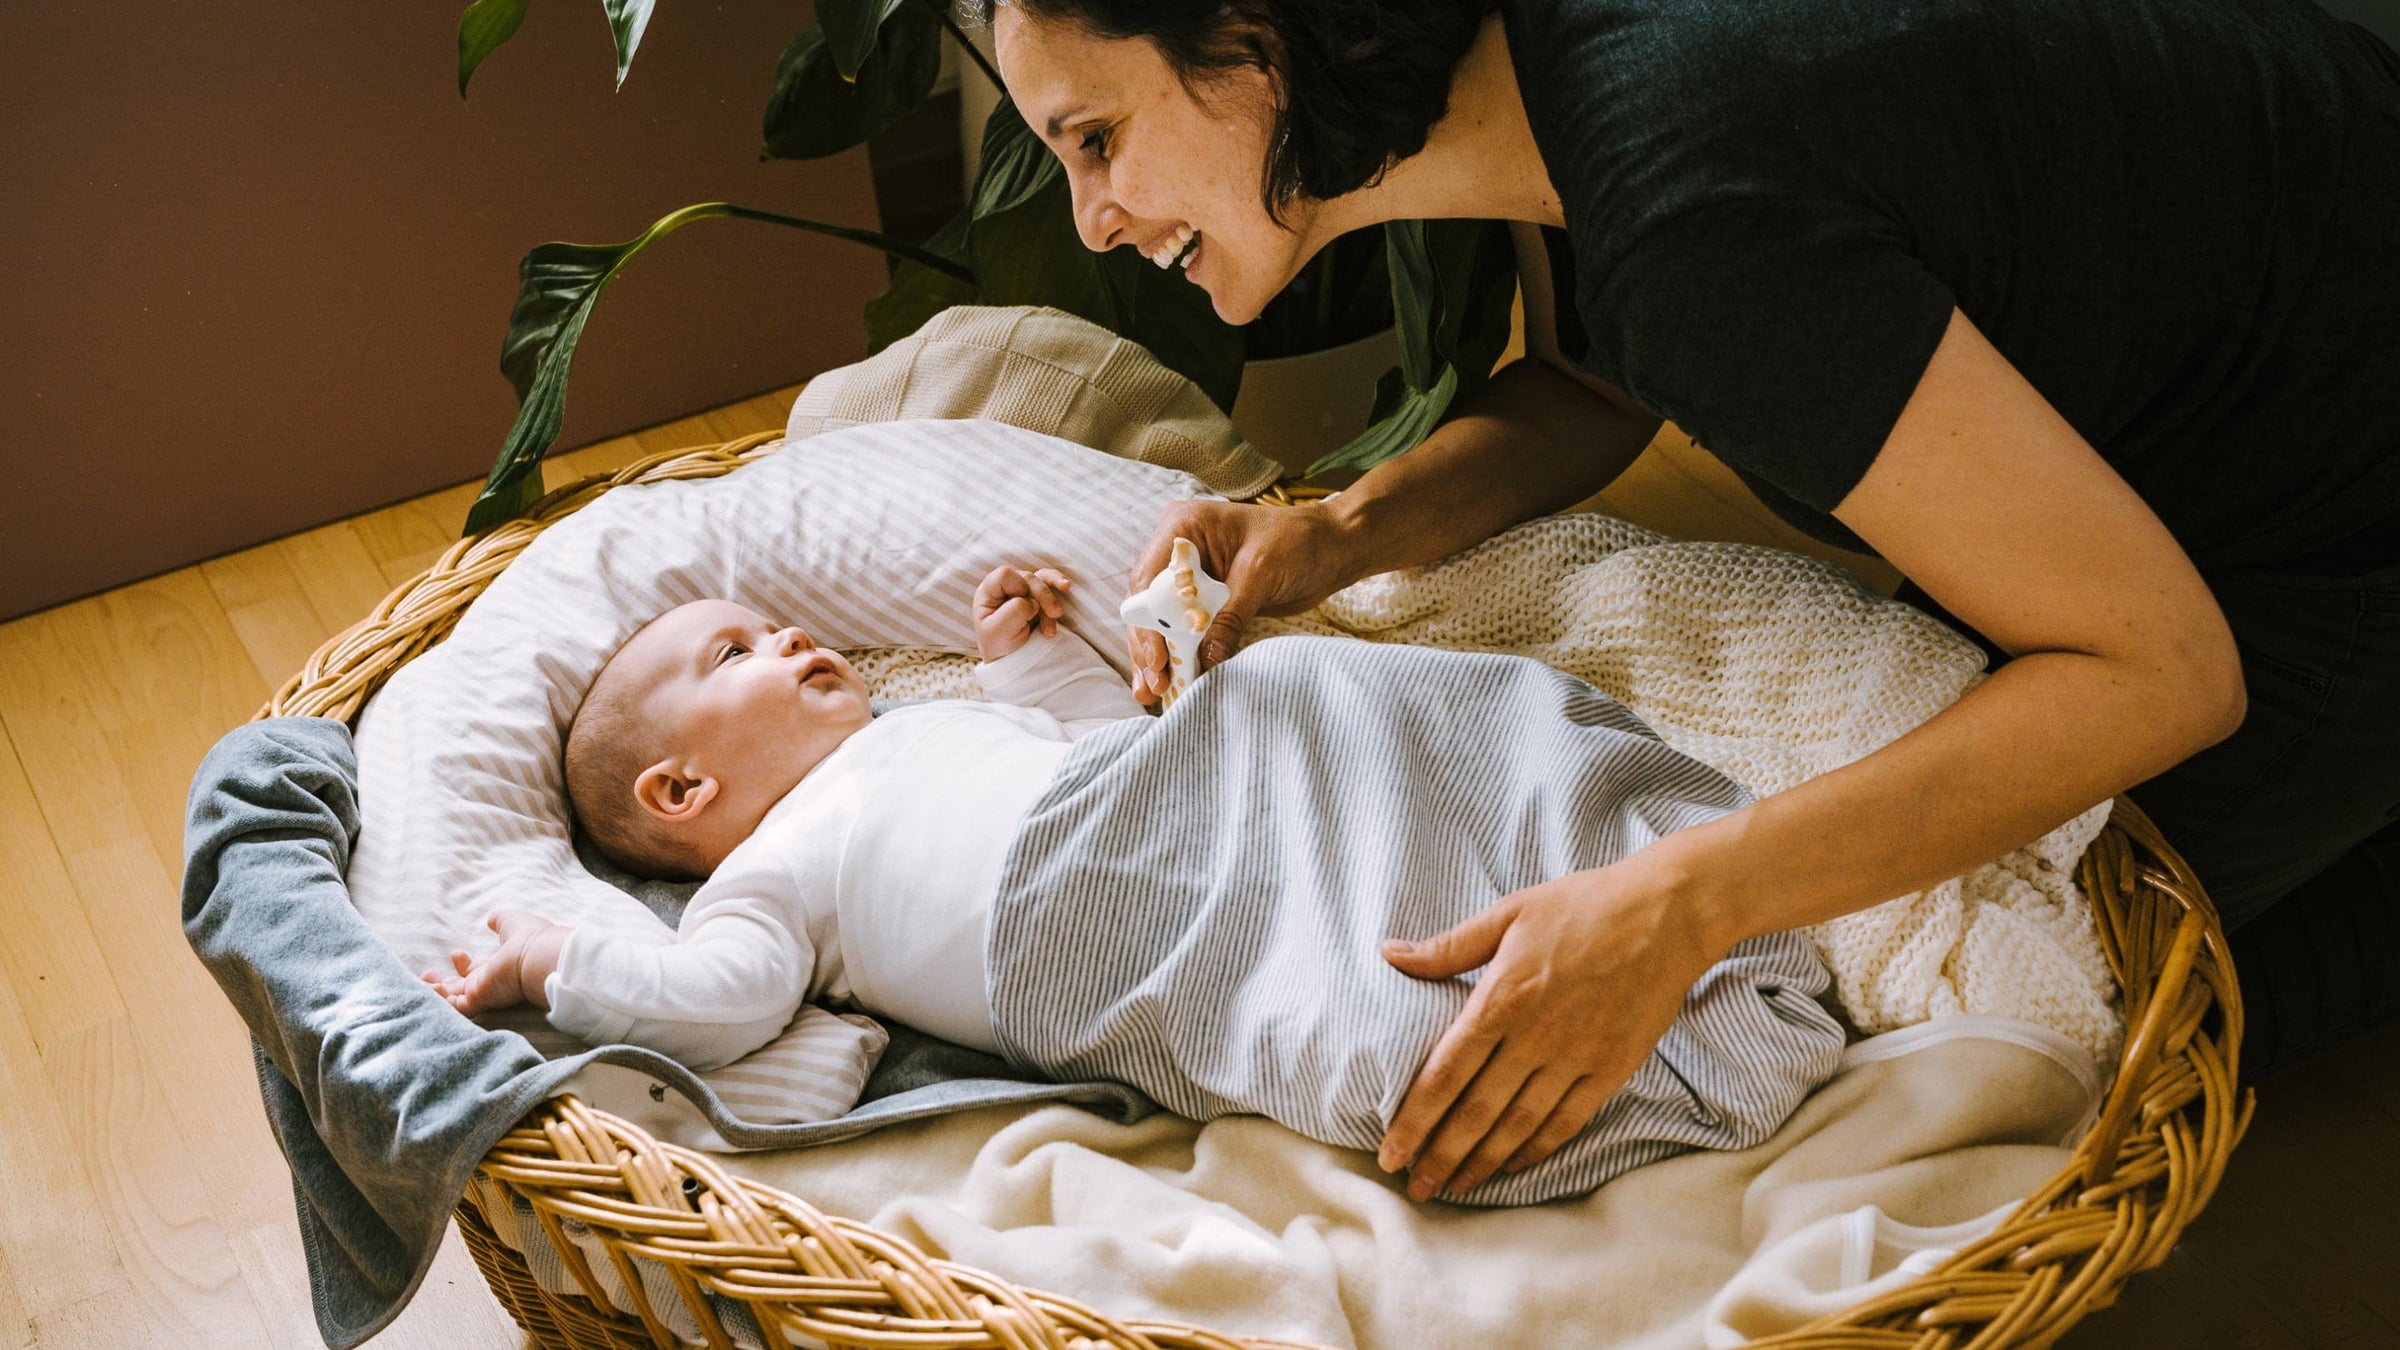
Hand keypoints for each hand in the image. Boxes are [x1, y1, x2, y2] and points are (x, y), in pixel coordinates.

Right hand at [422, 911, 568, 1016]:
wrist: (536, 956)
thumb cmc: (529, 937)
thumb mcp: (512, 922)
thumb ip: (500, 921)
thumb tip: (490, 919)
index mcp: (497, 966)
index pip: (476, 970)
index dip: (462, 964)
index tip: (455, 953)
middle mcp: (488, 982)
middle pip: (460, 987)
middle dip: (442, 982)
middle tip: (425, 975)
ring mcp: (483, 993)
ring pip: (453, 999)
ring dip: (436, 992)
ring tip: (419, 983)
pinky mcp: (478, 1000)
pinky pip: (454, 1006)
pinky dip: (440, 1001)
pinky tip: (428, 990)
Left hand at [974, 565, 1073, 661]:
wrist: (1015, 662)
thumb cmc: (1000, 646)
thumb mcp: (999, 631)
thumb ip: (1013, 611)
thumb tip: (1032, 602)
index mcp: (989, 593)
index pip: (1005, 575)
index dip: (1018, 588)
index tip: (1021, 608)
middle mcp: (1005, 588)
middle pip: (1027, 577)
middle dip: (1041, 595)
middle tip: (1054, 615)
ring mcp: (1021, 591)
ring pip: (1040, 578)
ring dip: (1051, 596)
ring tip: (1057, 613)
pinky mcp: (1037, 596)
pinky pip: (1049, 582)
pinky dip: (1058, 585)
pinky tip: (1066, 587)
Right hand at [1125, 500, 1358, 704]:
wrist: (1333, 548)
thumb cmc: (1298, 542)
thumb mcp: (1259, 575)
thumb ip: (1229, 616)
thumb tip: (1206, 659)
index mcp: (1183, 528)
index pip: (1150, 579)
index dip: (1148, 621)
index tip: (1158, 656)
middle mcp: (1179, 553)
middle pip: (1148, 606)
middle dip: (1149, 646)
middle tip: (1156, 684)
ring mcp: (1191, 579)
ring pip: (1160, 623)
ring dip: (1158, 658)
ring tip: (1154, 693)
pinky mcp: (1206, 602)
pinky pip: (1184, 631)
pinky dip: (1180, 656)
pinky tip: (1173, 683)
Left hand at [1376, 851, 1724, 1199]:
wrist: (1666, 915)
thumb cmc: (1582, 906)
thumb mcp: (1508, 914)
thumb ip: (1448, 947)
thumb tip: (1390, 953)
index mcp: (1501, 999)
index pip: (1444, 1074)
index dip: (1414, 1120)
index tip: (1389, 1152)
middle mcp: (1534, 1038)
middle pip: (1476, 1112)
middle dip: (1440, 1156)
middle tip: (1416, 1188)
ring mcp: (1575, 1057)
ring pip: (1518, 1126)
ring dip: (1482, 1162)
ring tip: (1455, 1188)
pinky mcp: (1610, 1068)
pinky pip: (1567, 1121)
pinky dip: (1536, 1149)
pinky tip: (1512, 1166)